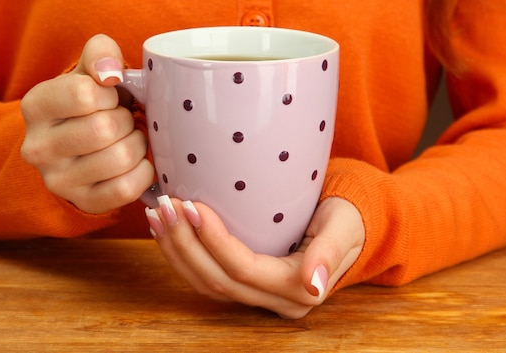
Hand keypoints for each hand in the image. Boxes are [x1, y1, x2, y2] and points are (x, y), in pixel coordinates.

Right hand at [20, 34, 153, 212]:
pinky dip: (143, 172)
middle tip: (125, 120)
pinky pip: (127, 188)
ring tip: (129, 139)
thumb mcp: (89, 71)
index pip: (84, 94)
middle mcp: (38, 147)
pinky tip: (136, 163)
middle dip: (127, 120)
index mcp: (36, 106)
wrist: (78, 148)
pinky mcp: (83, 202)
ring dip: (138, 145)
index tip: (110, 96)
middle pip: (105, 128)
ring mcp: (58, 180)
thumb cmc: (90, 104)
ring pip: (120, 158)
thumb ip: (100, 54)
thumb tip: (111, 73)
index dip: (110, 93)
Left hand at [147, 195, 364, 318]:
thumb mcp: (344, 228)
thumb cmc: (347, 218)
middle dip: (185, 243)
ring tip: (156, 215)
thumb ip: (330, 254)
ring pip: (206, 283)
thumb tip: (313, 286)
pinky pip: (207, 277)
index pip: (243, 268)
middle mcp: (276, 301)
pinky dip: (183, 254)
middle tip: (164, 206)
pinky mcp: (247, 286)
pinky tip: (167, 230)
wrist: (349, 225)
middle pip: (217, 279)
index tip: (191, 205)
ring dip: (176, 250)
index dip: (213, 240)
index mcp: (298, 289)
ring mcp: (259, 297)